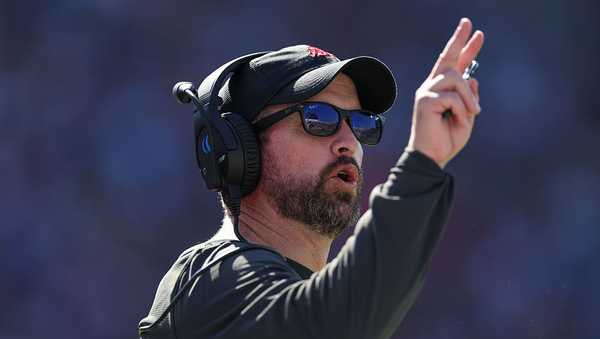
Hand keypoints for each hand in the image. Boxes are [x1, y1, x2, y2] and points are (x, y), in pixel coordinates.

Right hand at [406, 18, 484, 168]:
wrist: (432, 158)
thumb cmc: (446, 140)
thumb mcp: (466, 117)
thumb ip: (469, 99)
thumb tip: (473, 79)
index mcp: (441, 91)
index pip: (454, 65)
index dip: (465, 49)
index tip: (475, 33)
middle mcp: (431, 87)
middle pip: (448, 58)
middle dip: (459, 39)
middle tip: (468, 22)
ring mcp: (426, 92)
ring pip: (457, 79)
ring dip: (470, 97)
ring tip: (473, 113)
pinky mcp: (425, 100)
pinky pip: (454, 97)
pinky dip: (463, 110)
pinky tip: (459, 120)